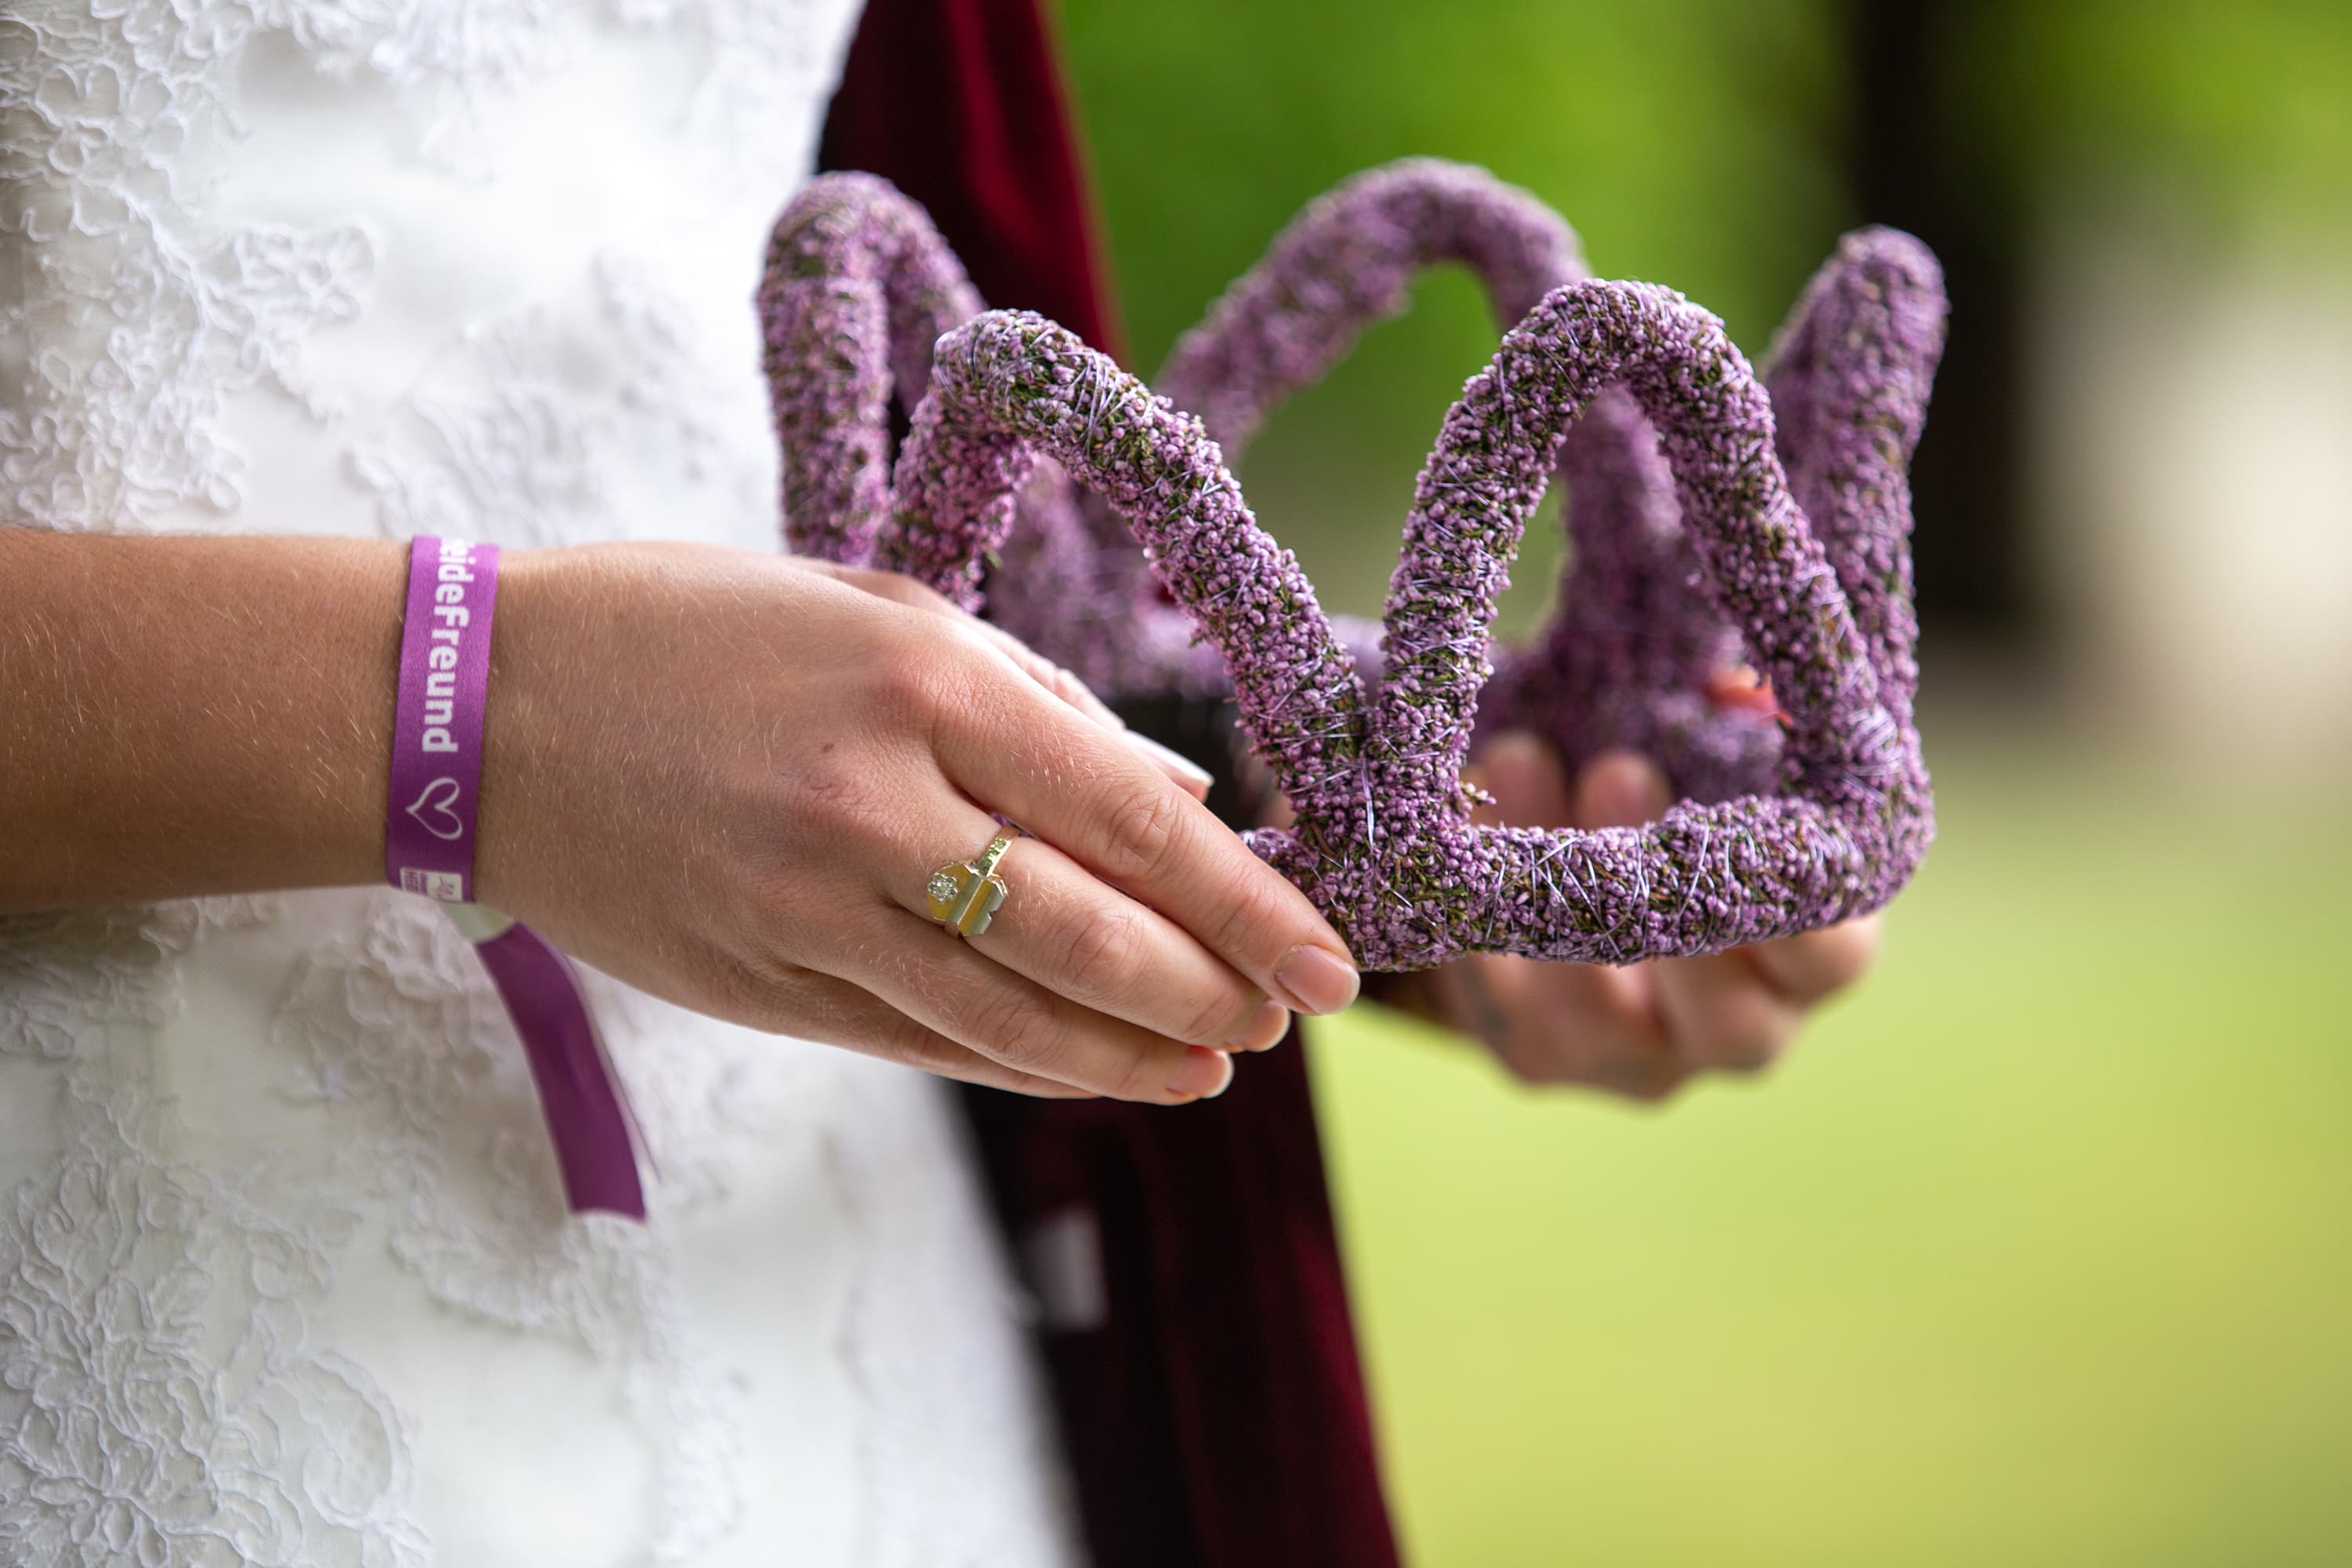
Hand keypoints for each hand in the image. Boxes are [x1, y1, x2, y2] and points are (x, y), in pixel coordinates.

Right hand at [480, 543, 1358, 1103]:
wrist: (477, 709)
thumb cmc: (686, 628)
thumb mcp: (867, 606)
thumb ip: (1026, 700)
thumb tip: (1169, 792)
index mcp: (918, 679)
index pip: (1128, 817)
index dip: (1244, 902)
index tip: (1328, 956)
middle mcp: (872, 801)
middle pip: (1089, 934)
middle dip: (1210, 991)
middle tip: (1285, 1021)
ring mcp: (807, 907)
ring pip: (1011, 1013)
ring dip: (1130, 1055)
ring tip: (1212, 1071)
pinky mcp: (757, 980)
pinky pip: (918, 1039)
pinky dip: (1019, 1063)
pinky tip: (1092, 1075)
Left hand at [1394, 732, 1879, 1099]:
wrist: (1564, 878)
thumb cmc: (1671, 800)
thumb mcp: (1712, 750)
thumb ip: (1739, 725)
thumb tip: (1733, 690)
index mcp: (1808, 957)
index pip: (1833, 955)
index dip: (1801, 903)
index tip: (1751, 811)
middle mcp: (1740, 1028)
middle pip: (1728, 1016)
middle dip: (1666, 890)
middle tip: (1619, 767)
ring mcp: (1637, 1060)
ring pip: (1600, 1017)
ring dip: (1556, 889)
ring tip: (1522, 757)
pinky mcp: (1540, 1060)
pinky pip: (1505, 1003)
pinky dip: (1480, 907)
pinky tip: (1462, 813)